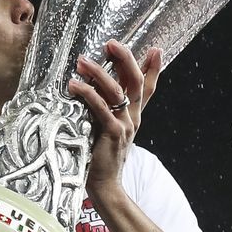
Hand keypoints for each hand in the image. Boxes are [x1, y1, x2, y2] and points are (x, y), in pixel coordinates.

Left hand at [69, 41, 161, 202]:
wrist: (104, 187)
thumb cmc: (99, 159)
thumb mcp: (105, 131)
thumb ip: (103, 112)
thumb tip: (90, 93)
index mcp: (133, 117)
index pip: (147, 89)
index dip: (153, 69)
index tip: (156, 49)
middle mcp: (133, 119)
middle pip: (136, 82)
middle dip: (125, 59)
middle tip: (111, 43)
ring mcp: (125, 126)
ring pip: (118, 91)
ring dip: (99, 72)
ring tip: (82, 61)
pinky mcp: (113, 134)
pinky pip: (102, 108)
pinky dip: (88, 94)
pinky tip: (75, 85)